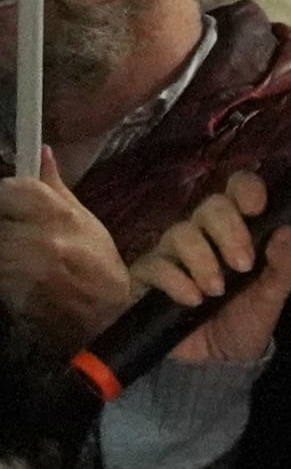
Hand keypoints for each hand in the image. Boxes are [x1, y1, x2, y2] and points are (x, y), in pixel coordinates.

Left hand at [0, 157, 132, 356]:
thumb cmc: (97, 264)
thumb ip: (54, 187)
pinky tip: (16, 269)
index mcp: (57, 214)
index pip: (9, 188)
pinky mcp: (7, 289)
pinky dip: (3, 265)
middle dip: (5, 220)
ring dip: (4, 245)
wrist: (103, 317)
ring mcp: (19, 267)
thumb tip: (42, 152)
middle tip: (17, 228)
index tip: (9, 199)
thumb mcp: (84, 220)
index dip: (6, 193)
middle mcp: (36, 238)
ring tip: (21, 250)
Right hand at [130, 171, 290, 368]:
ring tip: (216, 291)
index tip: (256, 208)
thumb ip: (285, 267)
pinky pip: (154, 264)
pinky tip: (192, 299)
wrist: (215, 362)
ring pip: (180, 233)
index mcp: (238, 232)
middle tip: (242, 265)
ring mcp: (172, 254)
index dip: (246, 189)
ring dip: (202, 261)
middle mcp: (203, 236)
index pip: (238, 190)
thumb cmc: (245, 321)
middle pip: (209, 207)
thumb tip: (287, 231)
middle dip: (229, 232)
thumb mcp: (272, 297)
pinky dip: (175, 281)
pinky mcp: (147, 277)